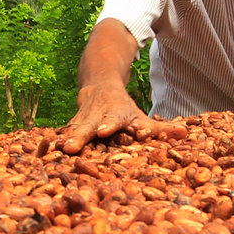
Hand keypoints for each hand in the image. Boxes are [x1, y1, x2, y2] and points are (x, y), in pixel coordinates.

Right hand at [59, 82, 180, 153]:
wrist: (98, 84)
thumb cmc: (122, 109)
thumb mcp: (140, 117)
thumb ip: (161, 130)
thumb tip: (185, 134)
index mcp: (116, 114)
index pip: (113, 120)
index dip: (109, 125)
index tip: (104, 131)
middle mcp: (98, 115)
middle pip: (89, 126)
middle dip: (82, 135)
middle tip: (73, 147)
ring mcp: (82, 119)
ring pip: (74, 129)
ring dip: (68, 139)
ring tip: (61, 149)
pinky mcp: (71, 124)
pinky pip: (64, 132)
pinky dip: (56, 140)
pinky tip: (48, 150)